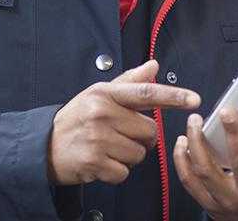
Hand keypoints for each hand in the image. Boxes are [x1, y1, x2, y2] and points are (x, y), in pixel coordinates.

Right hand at [48, 59, 199, 184]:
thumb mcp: (99, 95)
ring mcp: (97, 139)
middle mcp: (101, 114)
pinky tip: (101, 162)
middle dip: (139, 137)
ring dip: (127, 156)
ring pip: (139, 154)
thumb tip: (154, 66)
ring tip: (107, 148)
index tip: (194, 99)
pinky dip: (116, 172)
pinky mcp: (94, 162)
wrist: (43, 146)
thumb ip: (129, 82)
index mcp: (105, 94)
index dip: (173, 97)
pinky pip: (124, 172)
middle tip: (117, 135)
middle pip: (149, 131)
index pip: (145, 93)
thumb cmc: (76, 119)